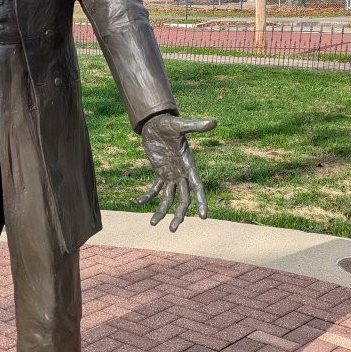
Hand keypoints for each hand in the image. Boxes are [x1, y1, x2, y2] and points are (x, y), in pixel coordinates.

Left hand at [137, 113, 216, 231]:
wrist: (155, 122)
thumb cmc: (169, 123)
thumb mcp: (180, 125)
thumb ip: (195, 126)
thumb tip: (214, 121)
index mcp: (189, 165)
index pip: (198, 187)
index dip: (201, 202)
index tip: (203, 217)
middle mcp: (182, 173)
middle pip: (183, 199)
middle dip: (179, 215)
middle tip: (172, 229)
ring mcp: (170, 174)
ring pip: (168, 198)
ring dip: (161, 211)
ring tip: (152, 223)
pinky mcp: (159, 172)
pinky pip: (154, 189)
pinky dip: (147, 196)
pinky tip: (136, 202)